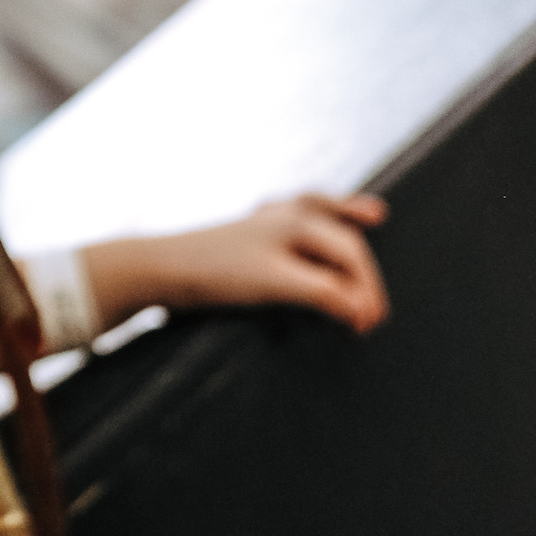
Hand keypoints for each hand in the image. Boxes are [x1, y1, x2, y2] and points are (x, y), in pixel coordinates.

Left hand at [84, 193, 389, 334]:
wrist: (159, 267)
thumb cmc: (217, 272)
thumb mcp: (276, 284)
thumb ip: (323, 293)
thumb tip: (363, 309)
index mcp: (297, 220)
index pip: (351, 255)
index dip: (367, 291)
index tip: (369, 327)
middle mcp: (285, 213)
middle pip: (342, 233)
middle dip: (364, 269)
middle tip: (376, 311)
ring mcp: (264, 219)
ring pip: (318, 208)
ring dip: (345, 214)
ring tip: (374, 215)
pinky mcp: (247, 230)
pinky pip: (294, 214)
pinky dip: (315, 215)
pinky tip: (310, 223)